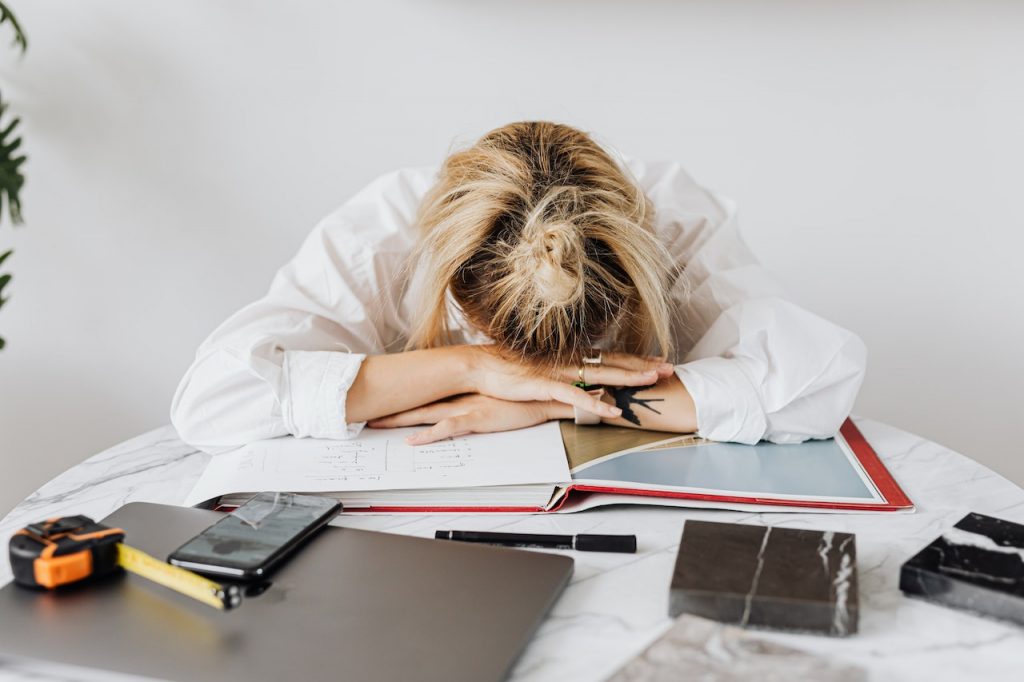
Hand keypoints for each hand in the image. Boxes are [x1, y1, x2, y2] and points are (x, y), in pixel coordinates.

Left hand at [367, 394, 570, 444]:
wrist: (544, 394)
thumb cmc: (523, 397)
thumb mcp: (495, 399)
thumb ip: (480, 401)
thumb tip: (469, 404)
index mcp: (462, 394)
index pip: (427, 397)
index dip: (403, 401)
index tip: (382, 403)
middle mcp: (459, 398)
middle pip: (418, 405)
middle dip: (391, 410)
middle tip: (366, 414)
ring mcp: (466, 407)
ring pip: (424, 415)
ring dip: (400, 421)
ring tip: (377, 426)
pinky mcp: (476, 418)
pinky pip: (447, 429)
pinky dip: (428, 437)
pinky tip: (412, 442)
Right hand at [463, 346, 674, 420]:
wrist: (478, 366)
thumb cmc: (505, 369)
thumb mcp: (539, 370)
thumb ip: (559, 374)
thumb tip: (577, 380)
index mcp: (568, 356)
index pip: (608, 356)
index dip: (634, 358)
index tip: (656, 359)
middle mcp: (568, 361)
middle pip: (612, 362)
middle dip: (642, 364)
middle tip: (669, 368)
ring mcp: (558, 372)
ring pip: (601, 374)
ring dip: (628, 378)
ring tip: (652, 381)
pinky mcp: (545, 386)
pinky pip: (577, 397)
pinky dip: (597, 404)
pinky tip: (614, 410)